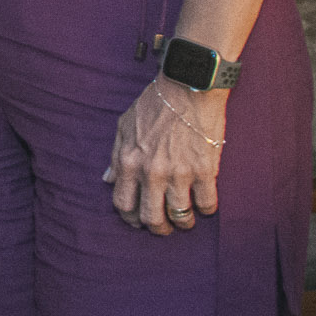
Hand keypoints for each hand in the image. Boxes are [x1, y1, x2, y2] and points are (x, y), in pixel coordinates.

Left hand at [105, 75, 224, 233]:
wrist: (187, 87)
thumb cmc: (154, 104)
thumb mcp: (124, 125)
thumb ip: (115, 156)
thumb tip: (107, 180)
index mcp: (128, 161)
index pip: (122, 204)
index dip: (129, 217)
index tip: (138, 219)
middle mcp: (151, 172)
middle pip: (150, 218)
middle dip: (156, 228)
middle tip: (163, 226)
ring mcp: (179, 173)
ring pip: (180, 217)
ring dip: (183, 223)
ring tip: (186, 219)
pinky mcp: (205, 171)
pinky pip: (207, 205)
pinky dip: (206, 209)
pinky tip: (204, 203)